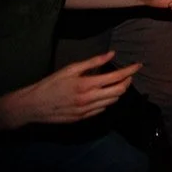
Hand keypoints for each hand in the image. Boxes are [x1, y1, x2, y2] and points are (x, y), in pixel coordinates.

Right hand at [17, 52, 141, 125]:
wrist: (33, 106)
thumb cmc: (51, 84)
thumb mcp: (70, 69)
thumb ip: (93, 62)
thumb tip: (112, 53)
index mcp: (86, 84)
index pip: (116, 77)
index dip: (130, 71)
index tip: (138, 65)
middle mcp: (89, 99)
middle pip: (119, 91)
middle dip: (127, 82)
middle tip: (128, 75)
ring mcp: (87, 110)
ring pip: (112, 101)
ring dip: (118, 91)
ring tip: (117, 83)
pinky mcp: (83, 118)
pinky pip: (102, 109)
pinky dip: (107, 100)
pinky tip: (103, 94)